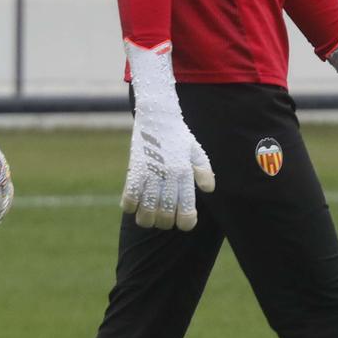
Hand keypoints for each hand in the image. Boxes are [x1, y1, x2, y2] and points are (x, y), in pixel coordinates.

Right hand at [121, 42, 214, 230]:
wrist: (157, 114)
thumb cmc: (178, 135)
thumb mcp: (196, 151)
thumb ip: (204, 171)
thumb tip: (208, 190)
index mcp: (185, 173)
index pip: (187, 211)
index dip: (185, 223)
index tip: (182, 222)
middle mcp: (169, 176)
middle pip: (165, 216)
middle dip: (164, 222)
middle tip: (163, 217)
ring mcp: (151, 173)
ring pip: (146, 211)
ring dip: (146, 218)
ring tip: (146, 215)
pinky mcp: (134, 168)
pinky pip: (129, 197)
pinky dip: (129, 205)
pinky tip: (132, 203)